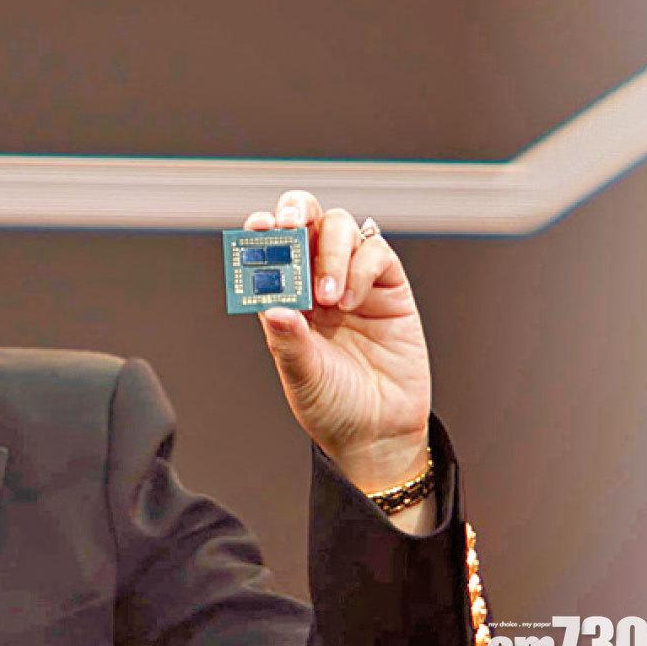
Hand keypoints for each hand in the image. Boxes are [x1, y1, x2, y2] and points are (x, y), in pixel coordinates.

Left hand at [245, 191, 430, 493]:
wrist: (378, 433)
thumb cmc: (333, 405)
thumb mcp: (301, 376)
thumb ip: (288, 342)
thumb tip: (271, 307)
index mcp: (285, 296)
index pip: (270, 247)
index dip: (263, 230)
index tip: (258, 229)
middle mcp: (316, 281)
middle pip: (306, 219)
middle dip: (296, 212)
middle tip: (291, 227)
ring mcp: (353, 280)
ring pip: (340, 228)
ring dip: (329, 251)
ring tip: (326, 297)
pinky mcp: (388, 289)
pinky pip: (375, 253)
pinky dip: (360, 268)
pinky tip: (349, 302)